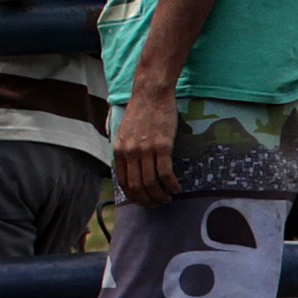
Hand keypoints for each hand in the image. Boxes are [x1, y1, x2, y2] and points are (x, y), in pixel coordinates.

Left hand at [113, 80, 178, 207]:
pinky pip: (166, 173)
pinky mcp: (162, 146)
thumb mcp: (125, 132)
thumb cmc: (141, 112)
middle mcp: (130, 152)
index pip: (124, 182)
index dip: (135, 196)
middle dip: (148, 200)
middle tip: (158, 204)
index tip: (145, 201)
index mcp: (119, 150)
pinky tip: (177, 188)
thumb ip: (126, 150)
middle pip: (137, 187)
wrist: (151, 94)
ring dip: (161, 195)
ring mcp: (146, 150)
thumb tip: (130, 169)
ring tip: (168, 198)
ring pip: (151, 183)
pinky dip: (172, 185)